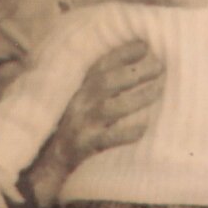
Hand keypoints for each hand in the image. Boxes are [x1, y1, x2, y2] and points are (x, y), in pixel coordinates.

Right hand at [29, 40, 163, 207]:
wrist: (47, 163)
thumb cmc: (69, 128)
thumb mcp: (79, 102)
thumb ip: (97, 86)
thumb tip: (131, 68)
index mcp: (78, 88)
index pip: (100, 65)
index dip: (121, 53)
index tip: (145, 43)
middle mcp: (79, 103)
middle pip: (108, 82)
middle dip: (134, 71)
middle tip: (161, 63)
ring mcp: (81, 125)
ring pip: (111, 108)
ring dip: (136, 97)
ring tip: (160, 88)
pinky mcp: (84, 147)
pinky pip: (108, 139)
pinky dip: (126, 133)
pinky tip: (144, 127)